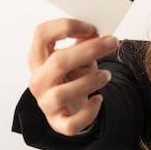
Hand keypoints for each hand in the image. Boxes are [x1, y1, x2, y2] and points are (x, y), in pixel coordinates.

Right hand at [27, 18, 118, 135]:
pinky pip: (72, 123)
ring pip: (63, 93)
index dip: (67, 26)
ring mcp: (46, 103)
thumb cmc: (73, 76)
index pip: (42, 34)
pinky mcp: (58, 122)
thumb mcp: (78, 56)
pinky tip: (98, 100)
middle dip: (89, 50)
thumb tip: (96, 32)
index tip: (92, 28)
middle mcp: (38, 80)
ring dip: (89, 81)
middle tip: (112, 43)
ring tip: (106, 75)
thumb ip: (83, 42)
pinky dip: (88, 112)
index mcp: (38, 58)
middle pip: (58, 62)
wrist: (70, 106)